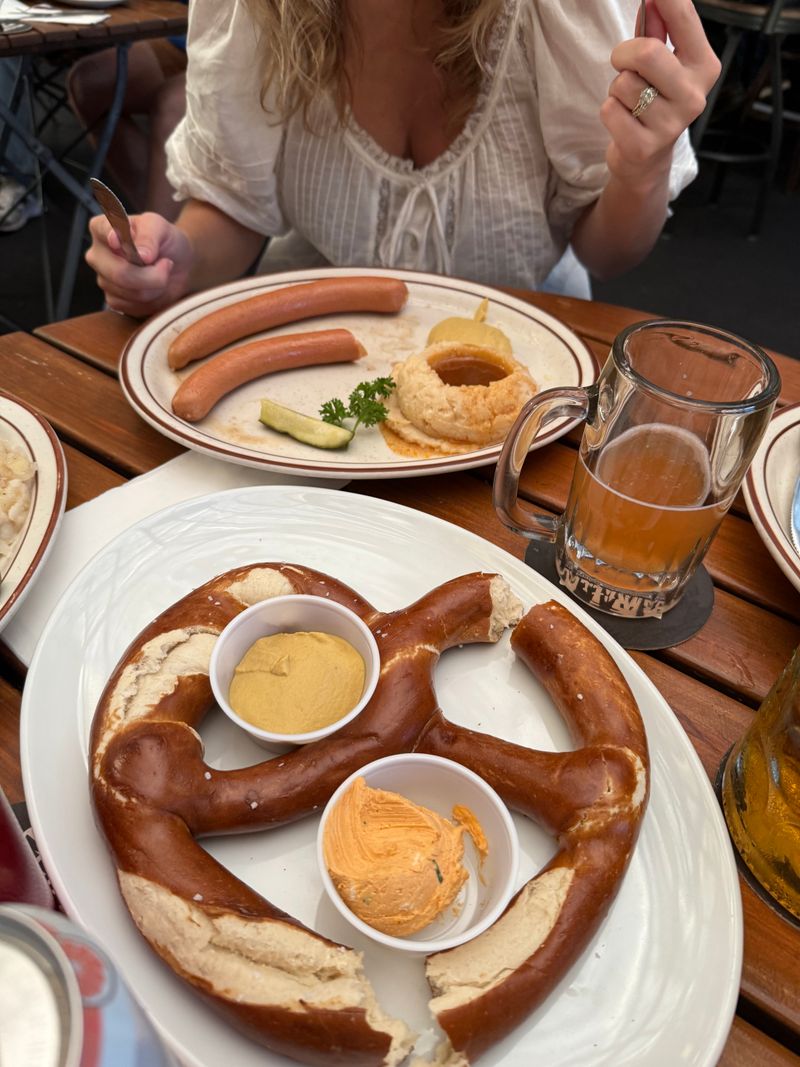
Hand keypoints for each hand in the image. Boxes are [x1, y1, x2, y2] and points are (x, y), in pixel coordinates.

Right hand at [85, 211, 193, 317]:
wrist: (178, 265)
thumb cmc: (166, 241)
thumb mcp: (161, 228)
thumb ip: (149, 236)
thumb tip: (142, 255)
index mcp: (101, 228)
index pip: (101, 230)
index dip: (112, 236)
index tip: (118, 241)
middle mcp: (97, 255)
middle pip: (119, 272)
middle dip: (151, 274)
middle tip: (167, 264)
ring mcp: (103, 279)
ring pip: (132, 292)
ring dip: (155, 286)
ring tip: (161, 273)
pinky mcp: (114, 300)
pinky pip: (133, 306)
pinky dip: (152, 299)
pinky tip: (154, 287)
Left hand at [600, 0, 720, 190]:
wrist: (646, 160)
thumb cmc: (654, 101)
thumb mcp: (662, 63)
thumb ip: (658, 30)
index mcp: (704, 66)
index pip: (683, 17)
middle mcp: (693, 95)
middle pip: (646, 53)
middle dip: (623, 54)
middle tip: (623, 65)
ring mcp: (670, 124)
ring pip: (623, 83)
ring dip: (616, 88)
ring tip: (629, 102)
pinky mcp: (643, 146)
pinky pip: (609, 110)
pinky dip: (609, 111)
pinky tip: (624, 122)